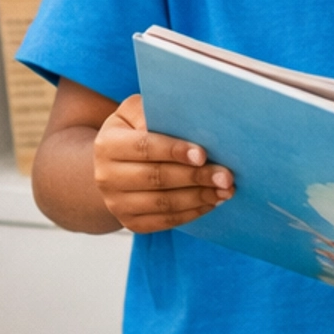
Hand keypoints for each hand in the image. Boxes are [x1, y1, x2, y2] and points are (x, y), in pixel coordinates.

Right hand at [93, 93, 234, 233]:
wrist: (114, 166)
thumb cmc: (134, 131)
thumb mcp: (135, 112)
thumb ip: (153, 111)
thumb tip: (183, 122)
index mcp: (108, 144)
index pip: (144, 147)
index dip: (174, 151)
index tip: (202, 154)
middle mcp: (107, 176)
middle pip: (156, 178)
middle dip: (195, 177)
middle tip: (226, 176)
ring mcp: (117, 203)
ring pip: (163, 203)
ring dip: (199, 198)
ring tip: (225, 191)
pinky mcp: (130, 222)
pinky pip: (164, 221)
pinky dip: (192, 213)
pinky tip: (211, 202)